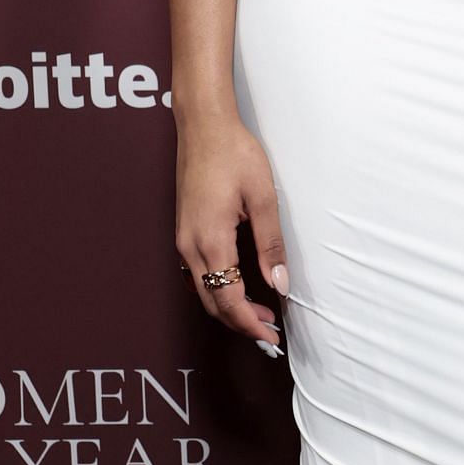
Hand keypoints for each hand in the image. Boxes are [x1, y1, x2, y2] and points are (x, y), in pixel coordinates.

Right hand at [175, 110, 287, 354]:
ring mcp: (184, 240)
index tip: (271, 338)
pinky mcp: (185, 232)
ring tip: (262, 313)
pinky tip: (238, 288)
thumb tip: (279, 284)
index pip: (228, 299)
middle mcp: (190, 246)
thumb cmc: (234, 154)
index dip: (250, 324)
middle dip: (241, 323)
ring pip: (203, 291)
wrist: (203, 126)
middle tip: (272, 332)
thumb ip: (270, 244)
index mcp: (211, 240)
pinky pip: (198, 274)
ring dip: (230, 308)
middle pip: (212, 302)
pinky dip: (217, 289)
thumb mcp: (264, 198)